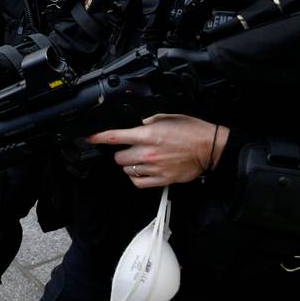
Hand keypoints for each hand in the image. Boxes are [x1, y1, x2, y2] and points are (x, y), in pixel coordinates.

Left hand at [86, 114, 229, 187]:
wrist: (209, 148)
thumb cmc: (191, 131)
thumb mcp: (166, 117)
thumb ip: (146, 122)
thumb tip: (133, 124)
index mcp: (148, 135)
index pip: (114, 137)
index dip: (98, 137)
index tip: (89, 137)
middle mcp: (148, 153)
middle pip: (118, 157)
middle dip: (121, 151)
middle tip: (130, 147)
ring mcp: (154, 168)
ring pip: (127, 170)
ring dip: (129, 164)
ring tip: (139, 158)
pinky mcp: (162, 179)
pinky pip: (138, 183)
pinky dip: (136, 177)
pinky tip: (141, 170)